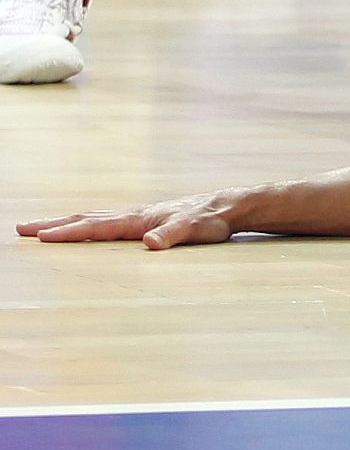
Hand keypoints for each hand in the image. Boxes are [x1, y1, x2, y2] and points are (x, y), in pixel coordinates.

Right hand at [17, 193, 240, 248]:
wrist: (228, 206)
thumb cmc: (211, 220)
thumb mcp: (193, 231)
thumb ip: (171, 236)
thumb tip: (149, 242)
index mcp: (137, 218)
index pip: (95, 227)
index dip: (67, 233)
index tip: (39, 238)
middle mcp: (133, 214)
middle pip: (86, 219)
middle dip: (53, 225)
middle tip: (20, 228)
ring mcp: (138, 215)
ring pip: (94, 218)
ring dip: (66, 222)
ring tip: (42, 228)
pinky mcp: (146, 219)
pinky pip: (107, 221)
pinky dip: (87, 223)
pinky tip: (86, 228)